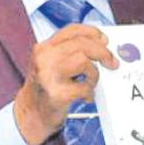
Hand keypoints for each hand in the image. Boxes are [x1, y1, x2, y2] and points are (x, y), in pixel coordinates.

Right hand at [14, 24, 117, 144]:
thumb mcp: (51, 63)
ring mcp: (49, 76)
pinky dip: (90, 92)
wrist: (31, 114)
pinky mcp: (57, 94)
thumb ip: (70, 52)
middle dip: (103, 52)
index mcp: (43, 48)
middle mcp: (44, 59)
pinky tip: (85, 96)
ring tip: (90, 83)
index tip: (104, 40)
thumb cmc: (46, 88)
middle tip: (112, 62)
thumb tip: (101, 45)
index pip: (72, 30)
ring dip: (94, 73)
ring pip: (84, 61)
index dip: (92, 33)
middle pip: (82, 44)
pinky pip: (84, 87)